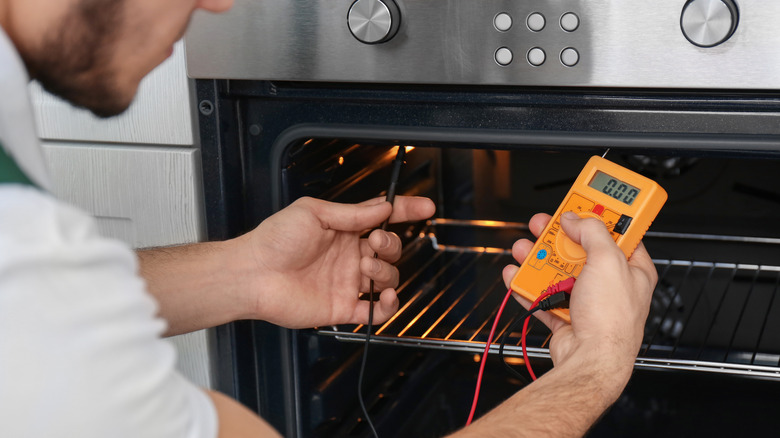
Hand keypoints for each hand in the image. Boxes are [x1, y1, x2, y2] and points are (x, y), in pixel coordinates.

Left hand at [237, 196, 435, 328]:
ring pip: (387, 278)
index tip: (425, 207)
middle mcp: (348, 256)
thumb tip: (382, 207)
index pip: (382, 219)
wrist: (252, 274)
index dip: (406, 212)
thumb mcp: (314, 212)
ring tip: (365, 266)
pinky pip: (375, 312)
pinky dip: (389, 306)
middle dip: (391, 244)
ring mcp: (347, 282)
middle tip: (374, 241)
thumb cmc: (274, 239)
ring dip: (385, 270)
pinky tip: (387, 296)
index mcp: (342, 230)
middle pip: (390, 249)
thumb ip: (352, 214)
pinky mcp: (342, 307)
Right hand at [502, 212, 656, 380]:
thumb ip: (591, 232)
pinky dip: (528, 286)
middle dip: (558, 236)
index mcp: (632, 269)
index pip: (618, 232)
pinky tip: (517, 276)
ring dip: (538, 260)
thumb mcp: (607, 261)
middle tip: (544, 224)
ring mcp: (587, 301)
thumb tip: (576, 219)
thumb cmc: (611, 322)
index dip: (600, 214)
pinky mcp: (566, 317)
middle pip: (581, 249)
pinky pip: (543, 296)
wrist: (590, 362)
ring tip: (524, 250)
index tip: (585, 201)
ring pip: (558, 271)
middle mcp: (610, 284)